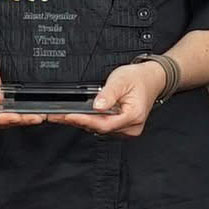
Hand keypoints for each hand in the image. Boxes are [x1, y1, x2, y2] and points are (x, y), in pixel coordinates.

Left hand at [48, 59, 163, 137]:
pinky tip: (77, 115)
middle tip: (57, 115)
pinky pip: (102, 126)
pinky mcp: (121, 127)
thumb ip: (108, 94)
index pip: (104, 123)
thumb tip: (96, 106)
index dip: (84, 120)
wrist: (151, 79)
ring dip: (81, 121)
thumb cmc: (138, 79)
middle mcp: (130, 127)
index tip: (68, 116)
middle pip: (100, 128)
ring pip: (99, 129)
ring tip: (62, 115)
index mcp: (133, 116)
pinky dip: (89, 121)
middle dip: (78, 121)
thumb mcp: (120, 80)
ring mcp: (126, 129)